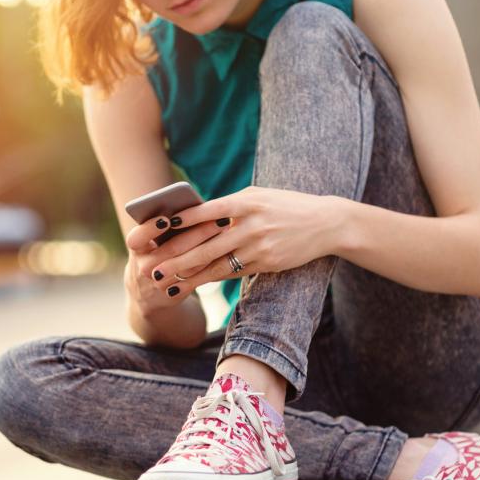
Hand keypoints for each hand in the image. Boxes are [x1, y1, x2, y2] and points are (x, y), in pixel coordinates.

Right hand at [124, 214, 232, 313]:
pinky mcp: (175, 292)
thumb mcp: (149, 241)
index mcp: (136, 249)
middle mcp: (144, 267)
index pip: (137, 238)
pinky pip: (196, 276)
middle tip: (218, 218)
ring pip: (188, 264)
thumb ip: (164, 226)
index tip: (166, 219)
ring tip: (225, 231)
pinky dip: (211, 261)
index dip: (151, 229)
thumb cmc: (154, 252)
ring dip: (209, 246)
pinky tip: (225, 248)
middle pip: (172, 249)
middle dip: (198, 232)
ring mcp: (159, 282)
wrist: (148, 292)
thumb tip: (192, 205)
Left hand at [148, 186, 343, 297]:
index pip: (207, 211)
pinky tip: (197, 283)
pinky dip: (213, 277)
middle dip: (178, 258)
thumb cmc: (288, 206)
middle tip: (154, 269)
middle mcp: (251, 225)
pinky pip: (234, 272)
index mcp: (246, 202)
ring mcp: (259, 246)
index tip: (159, 228)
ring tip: (169, 282)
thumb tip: (201, 214)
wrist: (325, 224)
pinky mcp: (266, 263)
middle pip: (207, 244)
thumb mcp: (261, 196)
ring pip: (218, 264)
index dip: (182, 221)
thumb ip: (232, 204)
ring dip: (191, 275)